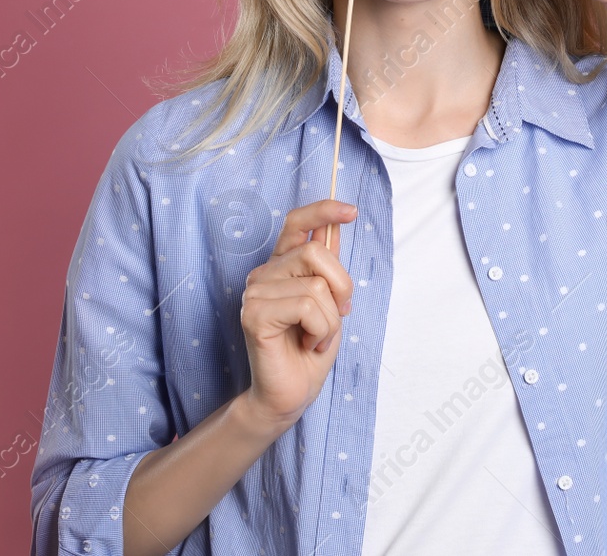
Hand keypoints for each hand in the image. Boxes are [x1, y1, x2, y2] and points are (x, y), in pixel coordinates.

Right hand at [238, 199, 357, 432]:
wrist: (290, 395)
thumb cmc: (308, 351)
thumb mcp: (329, 303)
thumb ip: (327, 267)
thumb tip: (335, 226)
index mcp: (280, 267)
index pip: (296, 224)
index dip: (324, 211)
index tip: (352, 211)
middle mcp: (263, 274)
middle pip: (317, 252)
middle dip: (341, 288)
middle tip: (337, 316)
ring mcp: (255, 293)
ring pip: (316, 285)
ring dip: (330, 319)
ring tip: (316, 337)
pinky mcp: (255, 315)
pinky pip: (308, 306)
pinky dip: (321, 330)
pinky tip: (307, 344)